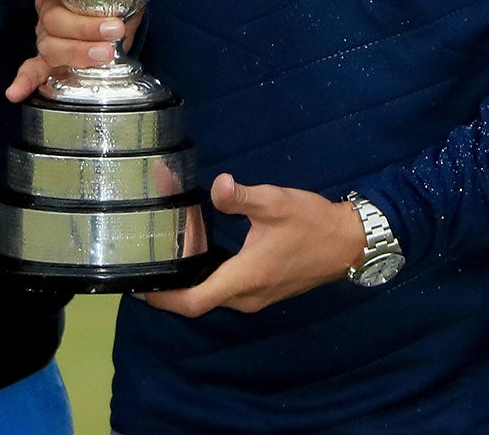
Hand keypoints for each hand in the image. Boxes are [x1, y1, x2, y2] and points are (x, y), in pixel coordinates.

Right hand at [5, 0, 188, 101]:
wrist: (118, 15)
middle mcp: (47, 3)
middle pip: (50, 14)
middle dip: (82, 24)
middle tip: (114, 28)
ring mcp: (48, 32)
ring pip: (50, 42)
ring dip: (76, 50)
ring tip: (106, 54)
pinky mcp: (52, 58)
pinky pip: (34, 68)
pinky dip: (25, 79)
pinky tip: (17, 92)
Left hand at [142, 172, 365, 315]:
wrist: (348, 242)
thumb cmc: (311, 222)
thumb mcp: (275, 203)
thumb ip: (241, 197)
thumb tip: (217, 185)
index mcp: (246, 277)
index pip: (195, 302)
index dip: (164, 299)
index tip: (141, 286)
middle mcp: (248, 296)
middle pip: (199, 303)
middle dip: (171, 290)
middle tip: (147, 265)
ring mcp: (258, 297)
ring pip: (214, 299)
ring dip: (191, 285)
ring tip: (168, 260)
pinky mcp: (265, 292)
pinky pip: (228, 294)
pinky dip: (209, 282)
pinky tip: (201, 259)